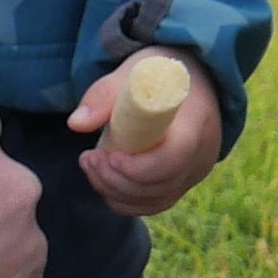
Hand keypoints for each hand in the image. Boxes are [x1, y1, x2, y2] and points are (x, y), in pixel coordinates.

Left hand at [68, 53, 225, 215]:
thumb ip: (105, 94)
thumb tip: (76, 123)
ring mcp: (193, 173)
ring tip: (90, 164)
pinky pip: (152, 204)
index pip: (172, 160)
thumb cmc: (160, 75)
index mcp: (195, 123)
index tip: (109, 155)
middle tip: (88, 158)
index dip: (137, 167)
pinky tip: (103, 179)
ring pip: (154, 201)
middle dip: (116, 180)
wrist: (188, 82)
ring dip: (114, 191)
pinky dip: (124, 199)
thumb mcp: (135, 72)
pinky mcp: (181, 183)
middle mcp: (201, 155)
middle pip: (160, 186)